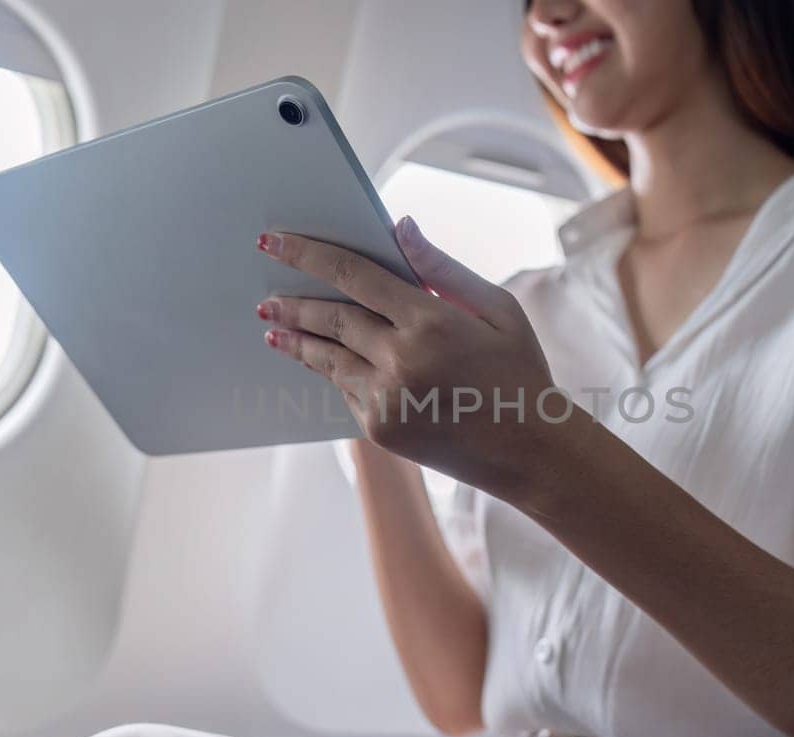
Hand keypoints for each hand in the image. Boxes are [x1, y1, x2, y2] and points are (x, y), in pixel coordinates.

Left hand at [256, 217, 567, 500]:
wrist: (529, 452)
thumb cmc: (519, 371)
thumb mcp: (497, 309)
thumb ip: (442, 268)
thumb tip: (399, 227)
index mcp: (431, 320)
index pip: (354, 275)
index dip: (309, 255)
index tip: (273, 242)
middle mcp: (402, 359)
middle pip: (332, 318)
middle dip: (292, 303)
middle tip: (264, 295)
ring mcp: (387, 398)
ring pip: (328, 359)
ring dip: (298, 341)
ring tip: (272, 328)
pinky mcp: (381, 429)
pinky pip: (347, 390)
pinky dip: (333, 371)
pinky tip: (318, 359)